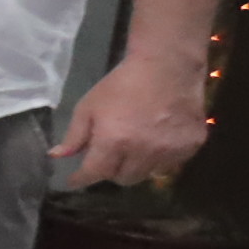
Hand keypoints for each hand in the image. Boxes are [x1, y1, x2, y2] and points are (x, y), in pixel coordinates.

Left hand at [55, 51, 212, 188]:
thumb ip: (74, 135)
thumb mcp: (89, 106)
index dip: (82, 179)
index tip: (74, 180)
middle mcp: (143, 151)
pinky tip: (158, 140)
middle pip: (124, 179)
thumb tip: (56, 156)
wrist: (167, 67)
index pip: (95, 173)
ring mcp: (171, 150)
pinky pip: (172, 164)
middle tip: (110, 156)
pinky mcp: (192, 146)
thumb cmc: (122, 85)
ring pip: (149, 174)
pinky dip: (162, 158)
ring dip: (138, 166)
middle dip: (113, 171)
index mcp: (114, 141)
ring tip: (136, 146)